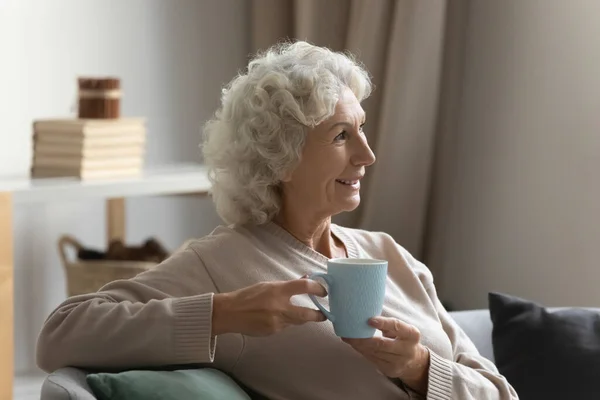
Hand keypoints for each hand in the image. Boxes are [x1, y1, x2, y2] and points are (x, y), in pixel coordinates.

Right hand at [212, 278, 326, 335]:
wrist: (230, 313)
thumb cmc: (248, 296)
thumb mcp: (268, 285)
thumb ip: (288, 284)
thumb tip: (306, 278)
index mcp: (278, 291)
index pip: (304, 286)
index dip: (318, 288)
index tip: (323, 291)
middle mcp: (279, 307)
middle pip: (307, 314)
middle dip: (318, 315)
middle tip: (324, 315)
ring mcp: (276, 322)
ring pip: (295, 321)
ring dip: (297, 317)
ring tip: (292, 312)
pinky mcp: (272, 332)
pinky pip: (284, 326)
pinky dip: (284, 322)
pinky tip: (273, 317)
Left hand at [342, 317, 429, 394]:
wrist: (413, 361)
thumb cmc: (402, 338)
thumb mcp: (401, 329)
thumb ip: (387, 323)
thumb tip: (365, 313)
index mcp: (412, 334)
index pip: (397, 326)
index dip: (383, 323)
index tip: (369, 320)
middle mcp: (407, 350)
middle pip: (382, 344)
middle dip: (363, 338)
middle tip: (350, 332)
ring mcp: (399, 362)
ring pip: (375, 353)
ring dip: (359, 345)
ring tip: (348, 337)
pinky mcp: (390, 370)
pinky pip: (372, 359)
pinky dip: (362, 351)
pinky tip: (354, 345)